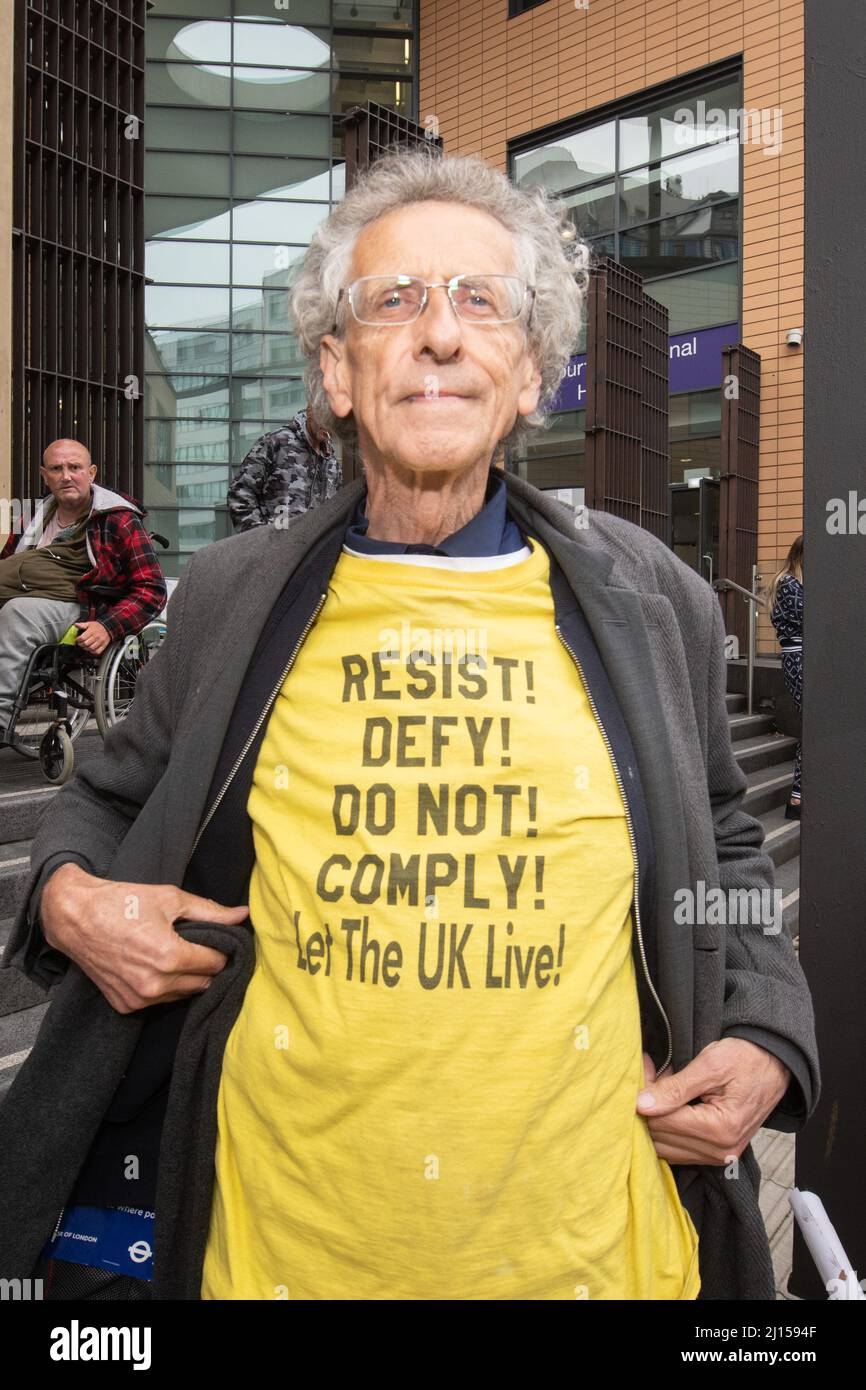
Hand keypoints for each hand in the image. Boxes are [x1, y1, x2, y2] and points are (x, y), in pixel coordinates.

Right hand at [41, 862, 248, 1013]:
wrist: (75, 917)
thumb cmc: (122, 902)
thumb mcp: (169, 898)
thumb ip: (210, 911)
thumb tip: (242, 915)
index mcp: (169, 956)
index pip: (216, 964)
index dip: (222, 951)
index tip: (218, 941)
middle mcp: (154, 984)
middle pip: (203, 982)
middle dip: (206, 965)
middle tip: (199, 945)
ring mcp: (138, 998)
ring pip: (183, 995)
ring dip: (187, 978)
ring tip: (176, 954)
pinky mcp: (125, 1006)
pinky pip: (159, 1001)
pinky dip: (164, 987)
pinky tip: (155, 966)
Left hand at [75, 620, 111, 654]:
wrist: (107, 627)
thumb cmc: (97, 626)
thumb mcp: (89, 624)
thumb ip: (82, 625)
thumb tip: (75, 625)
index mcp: (91, 631)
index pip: (82, 638)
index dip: (78, 640)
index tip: (78, 639)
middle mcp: (96, 637)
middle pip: (86, 644)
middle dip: (81, 644)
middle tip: (80, 643)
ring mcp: (100, 642)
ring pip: (91, 648)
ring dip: (86, 648)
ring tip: (85, 646)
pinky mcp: (103, 645)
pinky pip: (97, 651)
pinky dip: (93, 652)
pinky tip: (90, 649)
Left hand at [637, 1038, 790, 1164]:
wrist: (774, 1064)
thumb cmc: (746, 1058)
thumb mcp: (710, 1064)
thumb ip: (675, 1088)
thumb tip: (641, 1105)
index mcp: (720, 1129)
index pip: (662, 1123)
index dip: (645, 1097)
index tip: (644, 1069)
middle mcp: (720, 1151)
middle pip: (661, 1138)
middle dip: (648, 1107)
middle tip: (650, 1074)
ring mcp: (720, 1156)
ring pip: (666, 1147)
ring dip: (657, 1118)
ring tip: (661, 1085)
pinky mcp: (717, 1154)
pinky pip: (679, 1149)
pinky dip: (668, 1127)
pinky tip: (670, 1102)